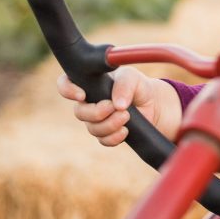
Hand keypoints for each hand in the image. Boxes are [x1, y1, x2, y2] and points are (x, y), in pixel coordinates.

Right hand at [57, 66, 175, 145]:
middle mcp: (89, 102)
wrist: (154, 105)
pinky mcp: (107, 133)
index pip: (65, 84)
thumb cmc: (138, 85)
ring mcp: (96, 120)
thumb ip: (124, 85)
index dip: (68, 90)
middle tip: (113, 107)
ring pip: (92, 128)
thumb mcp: (132, 77)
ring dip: (109, 124)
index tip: (82, 95)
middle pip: (79, 112)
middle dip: (96, 112)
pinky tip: (126, 130)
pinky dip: (114, 137)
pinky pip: (103, 140)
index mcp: (89, 83)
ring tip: (126, 115)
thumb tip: (116, 104)